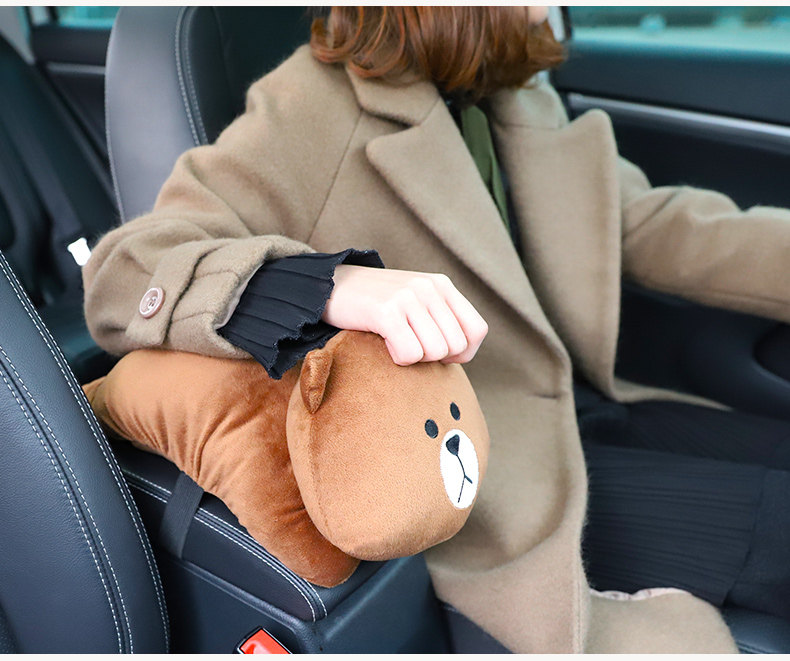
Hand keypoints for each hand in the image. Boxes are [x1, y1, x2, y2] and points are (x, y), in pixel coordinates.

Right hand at [322, 265, 487, 365]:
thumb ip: (441, 320)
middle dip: (434, 358)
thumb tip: (462, 355)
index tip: (438, 354)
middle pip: (455, 347)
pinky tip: (385, 345)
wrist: (330, 285)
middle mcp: (429, 288)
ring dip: (414, 358)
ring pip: (434, 352)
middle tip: (410, 347)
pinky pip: (410, 354)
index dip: (463, 353)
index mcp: (442, 285)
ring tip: (395, 343)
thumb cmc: (375, 303)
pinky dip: (398, 359)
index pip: (477, 331)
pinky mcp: (385, 311)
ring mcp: (408, 297)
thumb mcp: (416, 302)